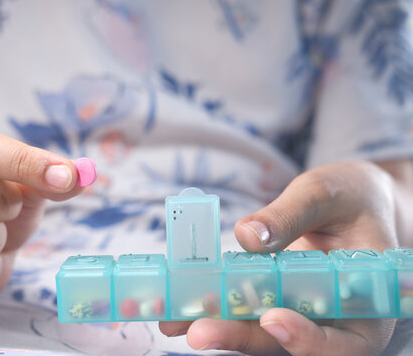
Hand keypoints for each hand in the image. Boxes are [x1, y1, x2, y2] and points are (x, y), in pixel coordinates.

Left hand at [160, 161, 397, 355]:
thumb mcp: (326, 194)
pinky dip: (211, 307)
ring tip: (172, 320)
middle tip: (198, 333)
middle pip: (287, 341)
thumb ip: (292, 214)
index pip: (347, 341)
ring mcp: (298, 311)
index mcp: (364, 300)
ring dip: (216, 326)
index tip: (273, 318)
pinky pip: (243, 309)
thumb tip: (248, 236)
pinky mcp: (272, 299)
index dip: (309, 340)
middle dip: (241, 337)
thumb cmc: (351, 195)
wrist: (350, 200)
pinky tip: (177, 304)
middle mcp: (332, 318)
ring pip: (258, 331)